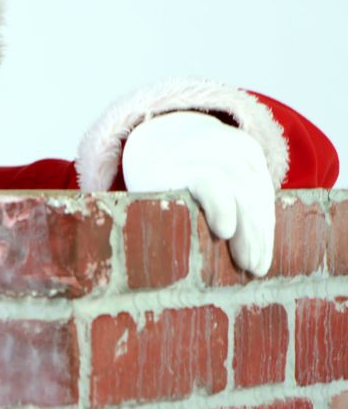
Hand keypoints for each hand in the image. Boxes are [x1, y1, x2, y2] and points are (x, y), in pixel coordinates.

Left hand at [122, 111, 274, 275]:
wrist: (162, 135)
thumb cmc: (151, 179)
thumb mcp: (144, 196)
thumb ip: (158, 221)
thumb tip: (168, 273)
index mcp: (172, 162)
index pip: (206, 181)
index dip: (218, 205)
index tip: (224, 232)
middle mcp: (205, 149)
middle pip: (238, 191)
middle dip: (247, 232)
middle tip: (251, 267)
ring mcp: (230, 145)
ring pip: (256, 192)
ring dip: (261, 232)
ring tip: (259, 264)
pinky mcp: (249, 148)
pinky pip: (263, 187)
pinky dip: (266, 218)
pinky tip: (264, 244)